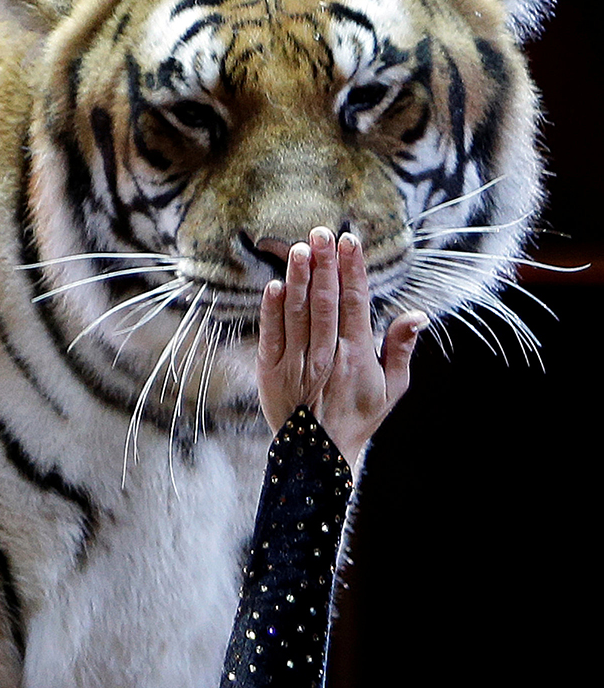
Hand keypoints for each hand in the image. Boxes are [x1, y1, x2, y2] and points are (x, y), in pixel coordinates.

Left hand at [256, 227, 428, 468]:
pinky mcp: (270, 371)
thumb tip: (418, 314)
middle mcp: (325, 356)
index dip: (353, 270)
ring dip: (299, 278)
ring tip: (298, 248)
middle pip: (325, 301)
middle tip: (321, 232)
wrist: (318, 455)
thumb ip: (401, 347)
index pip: (355, 303)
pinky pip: (271, 334)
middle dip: (324, 264)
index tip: (350, 241)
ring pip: (297, 313)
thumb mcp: (392, 388)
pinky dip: (272, 309)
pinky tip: (275, 285)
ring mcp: (295, 363)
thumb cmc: (358, 415)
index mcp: (356, 356)